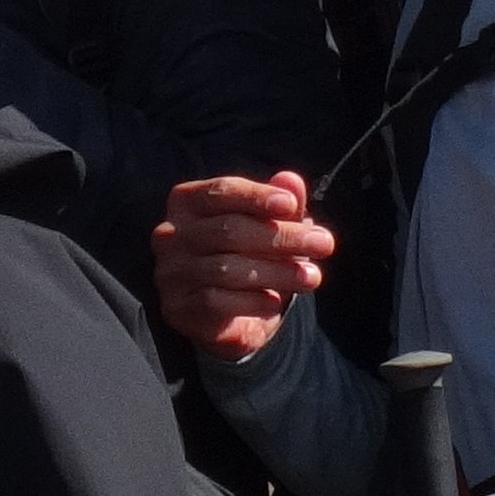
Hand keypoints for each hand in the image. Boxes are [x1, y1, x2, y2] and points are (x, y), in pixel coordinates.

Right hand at [151, 171, 327, 360]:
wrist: (226, 315)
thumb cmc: (247, 257)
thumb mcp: (268, 227)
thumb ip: (280, 203)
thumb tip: (291, 180)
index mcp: (188, 203)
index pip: (221, 191)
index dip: (257, 196)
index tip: (291, 205)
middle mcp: (170, 234)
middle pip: (229, 230)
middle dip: (282, 236)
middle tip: (324, 243)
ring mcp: (170, 271)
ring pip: (226, 268)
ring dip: (277, 272)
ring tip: (312, 276)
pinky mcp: (176, 306)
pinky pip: (216, 301)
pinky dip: (252, 301)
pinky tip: (276, 302)